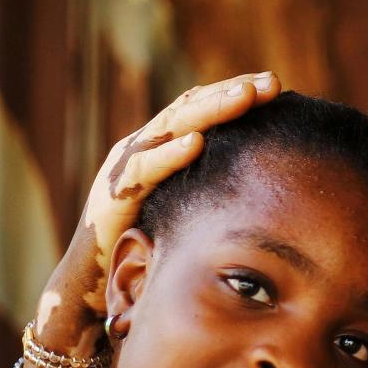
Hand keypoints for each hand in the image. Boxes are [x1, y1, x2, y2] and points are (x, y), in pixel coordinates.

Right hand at [33, 72, 281, 354]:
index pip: (198, 109)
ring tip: (246, 97)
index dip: (234, 93)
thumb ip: (208, 186)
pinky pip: (143, 170)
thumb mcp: (184, 207)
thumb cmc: (146, 247)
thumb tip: (262, 179)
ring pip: (170, 128)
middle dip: (231, 92)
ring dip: (210, 110)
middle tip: (271, 83)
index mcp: (157, 149)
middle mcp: (139, 149)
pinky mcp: (112, 196)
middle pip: (188, 108)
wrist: (90, 285)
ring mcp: (123, 168)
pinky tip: (196, 143)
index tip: (276, 86)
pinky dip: (169, 155)